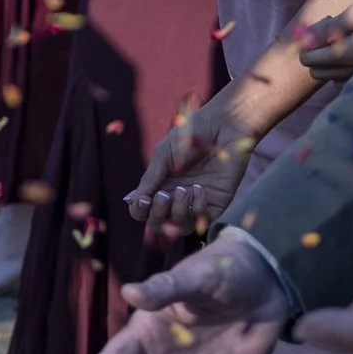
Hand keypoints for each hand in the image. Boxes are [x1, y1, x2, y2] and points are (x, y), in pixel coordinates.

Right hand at [129, 98, 257, 230]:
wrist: (223, 126)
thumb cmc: (191, 134)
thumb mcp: (164, 154)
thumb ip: (150, 179)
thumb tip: (129, 200)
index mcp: (160, 184)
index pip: (143, 209)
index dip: (139, 210)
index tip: (144, 199)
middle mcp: (176, 197)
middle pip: (159, 223)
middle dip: (157, 215)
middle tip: (163, 196)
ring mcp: (196, 202)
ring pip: (181, 227)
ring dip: (178, 212)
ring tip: (182, 190)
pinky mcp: (217, 203)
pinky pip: (203, 221)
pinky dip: (198, 209)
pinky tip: (199, 189)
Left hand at [299, 0, 352, 82]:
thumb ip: (338, 24)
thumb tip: (308, 37)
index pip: (323, 58)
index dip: (308, 49)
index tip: (302, 41)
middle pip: (327, 71)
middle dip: (316, 55)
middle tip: (319, 36)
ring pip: (338, 76)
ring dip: (328, 63)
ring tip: (333, 41)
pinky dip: (342, 70)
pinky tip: (346, 54)